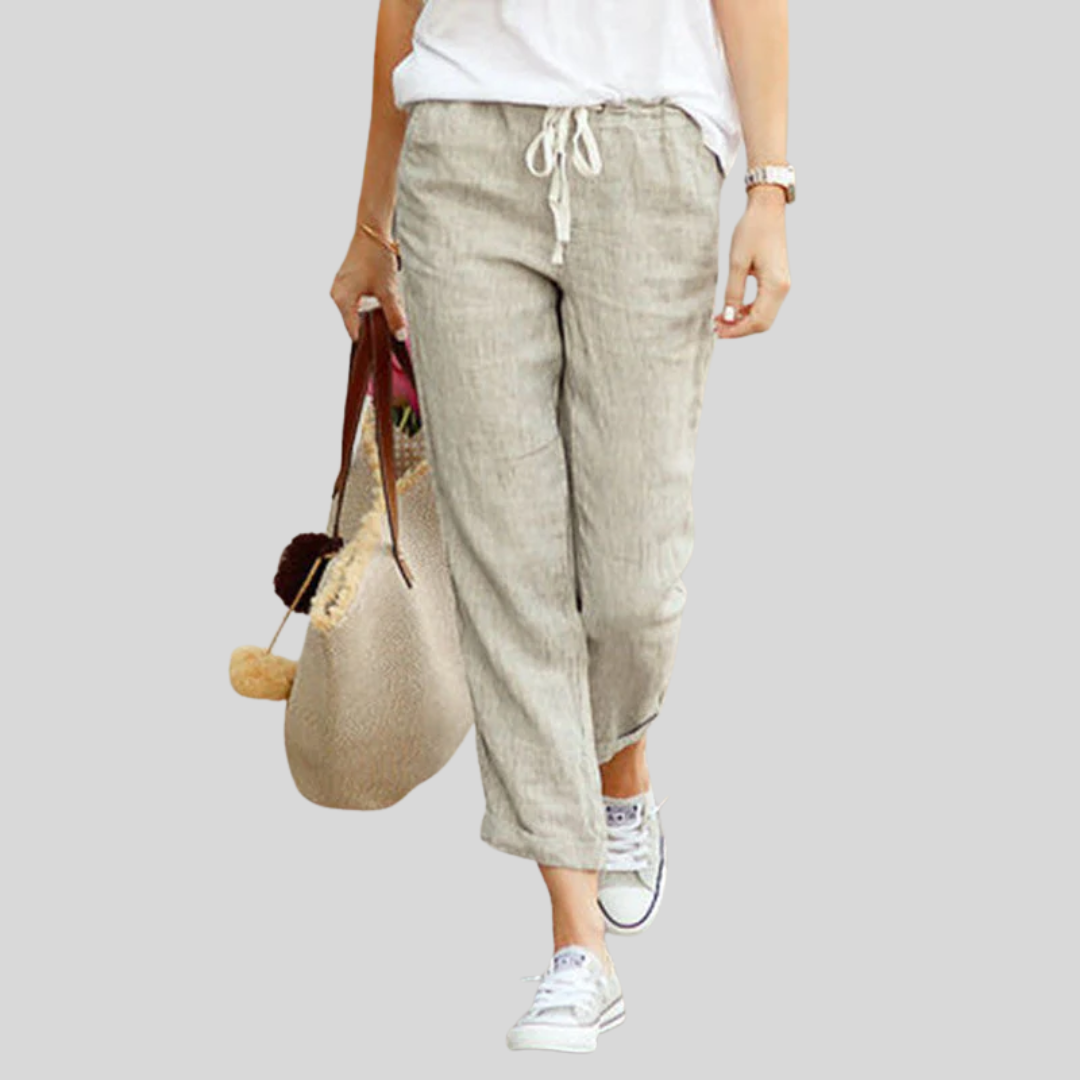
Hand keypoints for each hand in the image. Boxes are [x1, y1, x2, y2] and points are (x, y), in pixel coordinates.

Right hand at [329, 224, 408, 342]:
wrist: (372, 230)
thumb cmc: (376, 257)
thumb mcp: (388, 290)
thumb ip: (394, 315)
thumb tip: (399, 336)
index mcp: (342, 300)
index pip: (353, 332)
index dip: (369, 339)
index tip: (382, 345)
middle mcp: (336, 295)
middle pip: (355, 322)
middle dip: (372, 325)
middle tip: (390, 324)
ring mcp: (340, 288)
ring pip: (357, 311)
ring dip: (371, 313)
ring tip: (386, 306)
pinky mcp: (346, 281)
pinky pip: (356, 300)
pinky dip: (369, 303)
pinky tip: (381, 298)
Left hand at [714, 186, 790, 338]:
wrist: (767, 210)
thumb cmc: (751, 231)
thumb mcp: (737, 262)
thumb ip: (733, 292)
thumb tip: (728, 317)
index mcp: (775, 285)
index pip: (757, 321)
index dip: (736, 330)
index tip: (717, 331)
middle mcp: (783, 288)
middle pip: (762, 323)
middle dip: (739, 328)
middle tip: (716, 327)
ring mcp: (782, 285)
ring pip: (763, 315)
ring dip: (743, 320)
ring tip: (721, 318)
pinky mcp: (778, 281)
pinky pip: (764, 304)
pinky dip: (748, 310)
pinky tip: (732, 308)